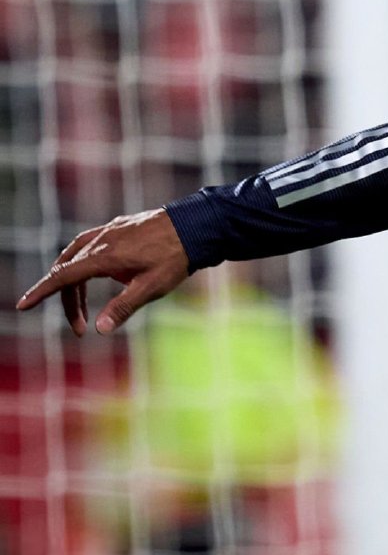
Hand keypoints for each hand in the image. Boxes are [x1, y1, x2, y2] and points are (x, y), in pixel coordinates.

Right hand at [14, 208, 189, 335]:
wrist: (198, 225)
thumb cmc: (176, 257)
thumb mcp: (152, 287)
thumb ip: (123, 307)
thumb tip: (99, 329)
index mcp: (105, 256)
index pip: (63, 277)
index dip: (41, 292)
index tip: (23, 305)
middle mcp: (102, 240)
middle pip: (69, 271)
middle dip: (68, 301)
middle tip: (81, 327)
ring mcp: (111, 230)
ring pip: (76, 255)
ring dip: (74, 281)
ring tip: (82, 306)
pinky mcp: (120, 226)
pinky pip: (90, 242)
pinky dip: (84, 261)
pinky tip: (97, 273)